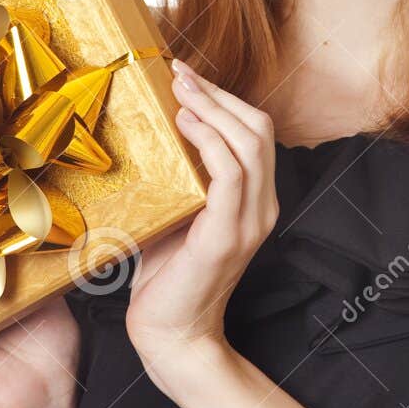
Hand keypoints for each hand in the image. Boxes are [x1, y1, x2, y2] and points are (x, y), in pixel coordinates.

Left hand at [124, 57, 278, 375]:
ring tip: (179, 91)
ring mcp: (249, 222)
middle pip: (258, 129)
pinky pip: (231, 175)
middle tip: (179, 73)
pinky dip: (210, 141)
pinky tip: (184, 124)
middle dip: (218, 94)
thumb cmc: (165, 277)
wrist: (172, 335)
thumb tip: (147, 133)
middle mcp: (261, 207)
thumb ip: (177, 179)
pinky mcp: (227, 236)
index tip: (186, 77)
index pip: (255, 134)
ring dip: (212, 109)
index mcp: (254, 201)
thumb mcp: (174, 215)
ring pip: (249, 144)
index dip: (224, 99)